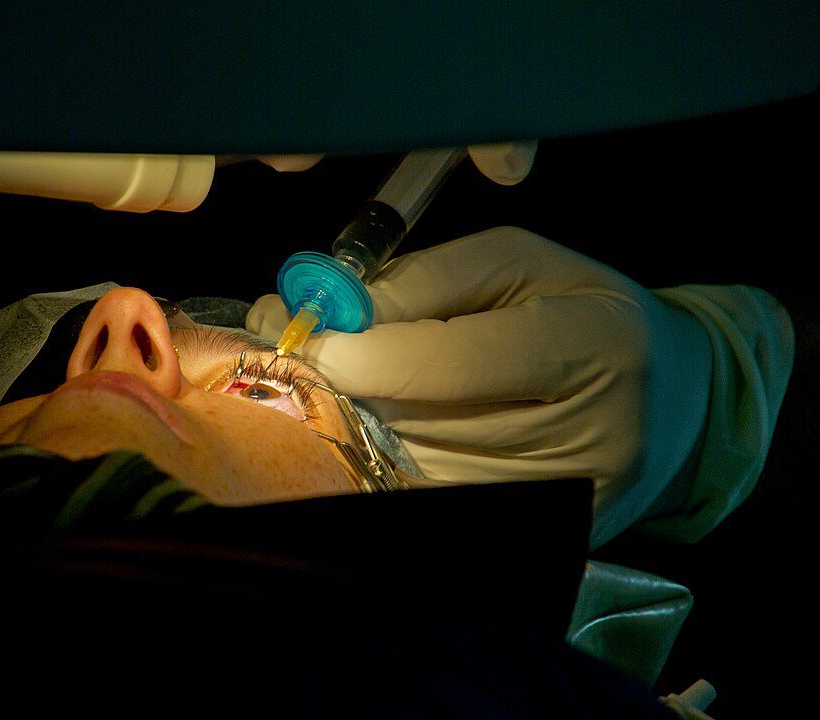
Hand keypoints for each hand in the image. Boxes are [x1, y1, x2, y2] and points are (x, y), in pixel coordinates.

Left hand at [247, 226, 713, 546]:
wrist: (673, 401)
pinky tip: (371, 425)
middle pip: (418, 426)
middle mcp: (581, 439)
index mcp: (588, 350)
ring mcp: (559, 502)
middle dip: (338, 387)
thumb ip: (425, 280)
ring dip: (352, 426)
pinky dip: (383, 462)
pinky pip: (429, 501)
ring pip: (413, 472)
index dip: (357, 352)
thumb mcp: (520, 264)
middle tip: (291, 352)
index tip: (295, 332)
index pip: (446, 365)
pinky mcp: (538, 536)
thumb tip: (330, 312)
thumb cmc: (586, 311)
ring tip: (336, 382)